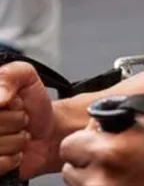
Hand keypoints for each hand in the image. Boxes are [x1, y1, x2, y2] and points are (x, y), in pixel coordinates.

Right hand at [0, 62, 54, 179]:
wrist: (48, 131)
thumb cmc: (32, 104)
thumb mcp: (25, 76)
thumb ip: (10, 75)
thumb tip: (0, 97)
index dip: (5, 104)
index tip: (11, 102)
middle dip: (14, 121)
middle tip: (19, 119)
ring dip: (15, 141)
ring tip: (18, 134)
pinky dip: (12, 159)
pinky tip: (16, 152)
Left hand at [61, 116, 143, 185]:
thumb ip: (119, 117)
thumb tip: (98, 117)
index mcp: (110, 152)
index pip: (69, 144)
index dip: (84, 138)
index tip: (95, 138)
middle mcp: (101, 180)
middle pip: (69, 168)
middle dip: (85, 159)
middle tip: (108, 155)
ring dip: (91, 177)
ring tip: (118, 170)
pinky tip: (123, 181)